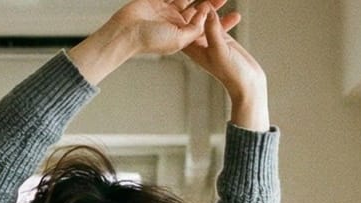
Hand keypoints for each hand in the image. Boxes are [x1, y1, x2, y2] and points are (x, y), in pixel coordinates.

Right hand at [103, 0, 220, 57]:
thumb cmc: (149, 41)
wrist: (125, 32)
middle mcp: (176, 25)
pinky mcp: (157, 1)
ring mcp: (166, 12)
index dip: (220, 23)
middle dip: (213, 4)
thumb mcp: (179, 40)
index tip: (235, 16)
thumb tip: (206, 14)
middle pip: (199, 12)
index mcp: (183, 37)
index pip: (206, 29)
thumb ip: (195, 29)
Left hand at [180, 4, 263, 103]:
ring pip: (207, 18)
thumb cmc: (231, 73)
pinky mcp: (223, 38)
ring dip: (211, 7)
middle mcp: (198, 43)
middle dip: (198, 6)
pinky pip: (220, 21)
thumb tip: (208, 11)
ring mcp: (210, 40)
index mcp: (192, 48)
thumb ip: (213, 31)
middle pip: (194, 19)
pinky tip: (226, 3)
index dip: (183, 11)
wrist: (247, 83)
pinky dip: (223, 13)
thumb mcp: (220, 50)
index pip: (182, 25)